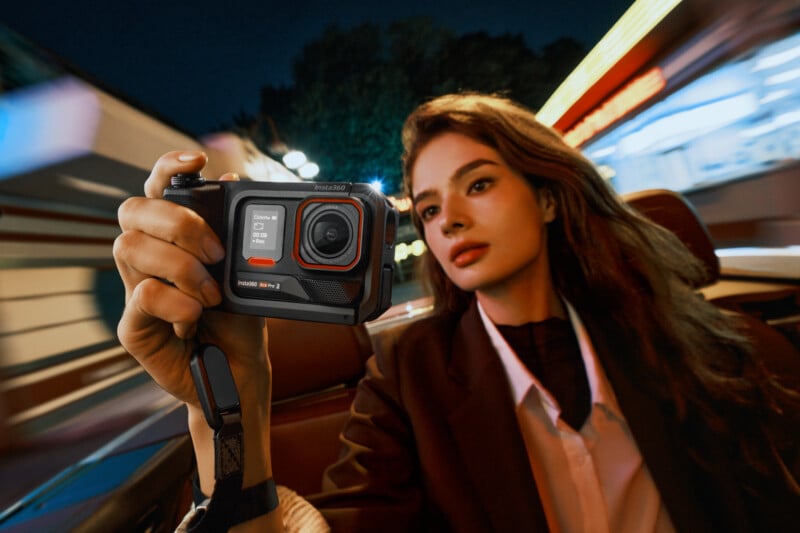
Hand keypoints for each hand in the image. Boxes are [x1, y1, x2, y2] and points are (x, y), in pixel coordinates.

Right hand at [114, 150, 268, 409]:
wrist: (242, 373)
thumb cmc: (240, 322)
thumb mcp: (246, 271)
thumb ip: (234, 231)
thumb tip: (231, 178)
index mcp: (175, 241)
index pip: (157, 191)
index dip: (168, 168)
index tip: (197, 159)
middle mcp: (150, 260)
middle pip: (133, 212)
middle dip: (177, 222)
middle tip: (216, 252)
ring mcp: (137, 292)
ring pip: (130, 248)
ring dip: (180, 267)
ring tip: (211, 294)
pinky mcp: (134, 328)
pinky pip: (141, 296)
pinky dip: (176, 303)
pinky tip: (196, 318)